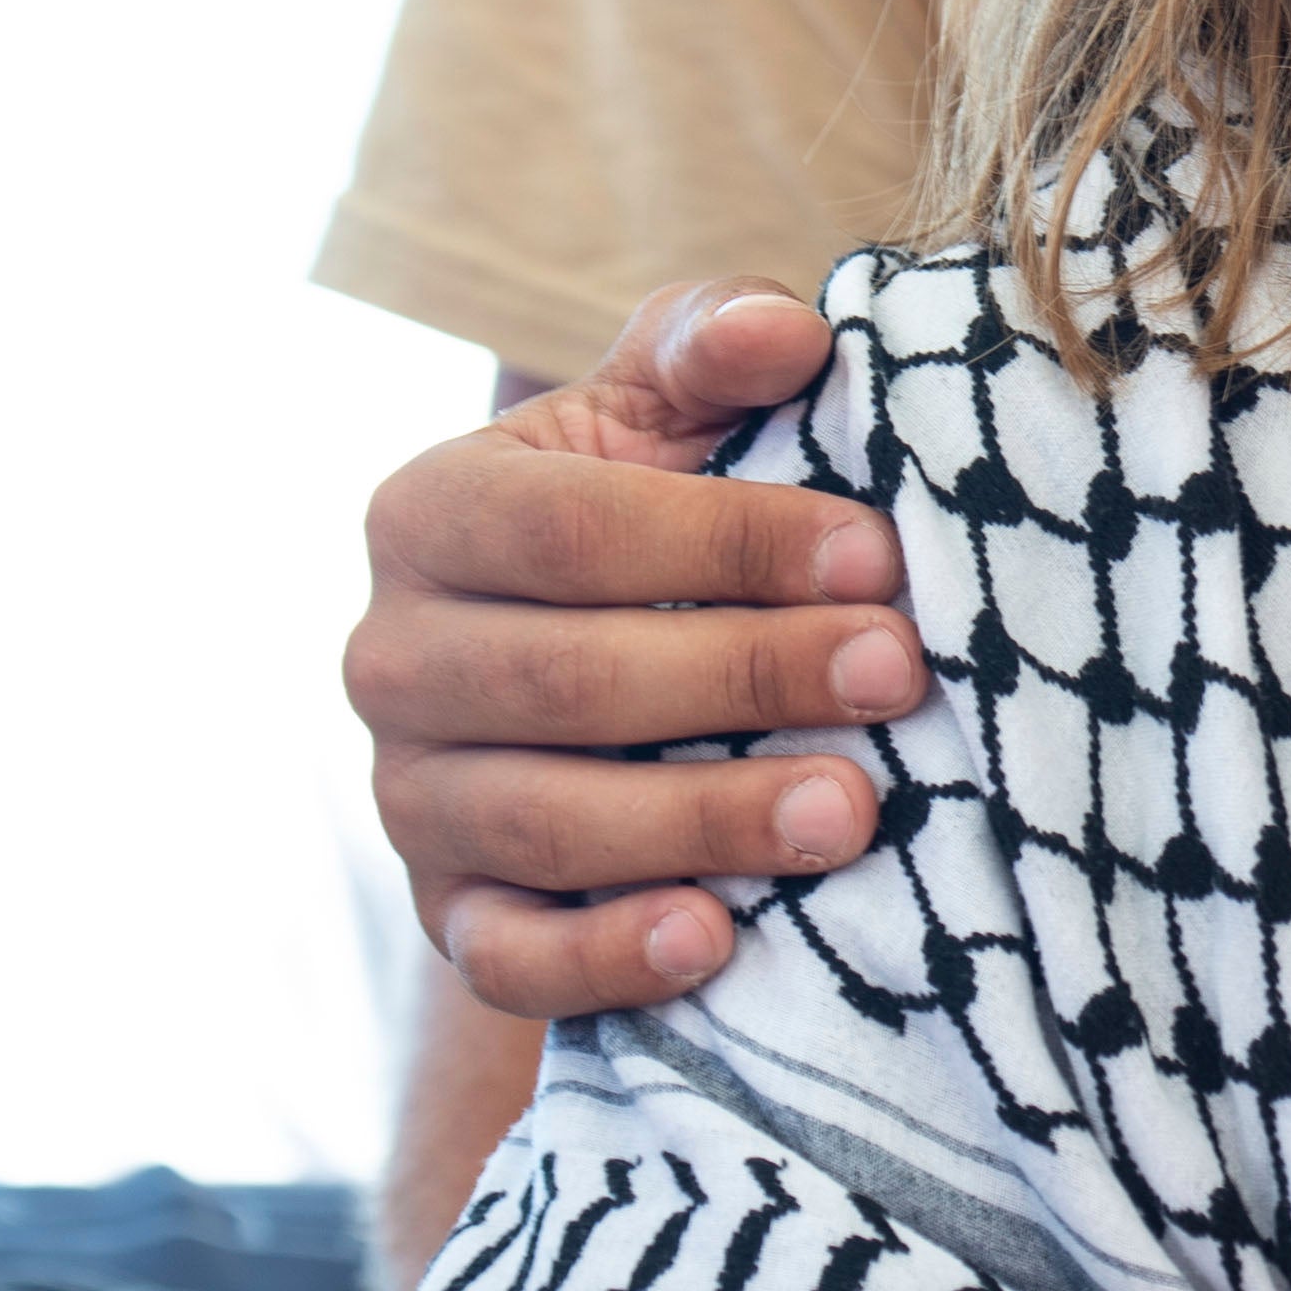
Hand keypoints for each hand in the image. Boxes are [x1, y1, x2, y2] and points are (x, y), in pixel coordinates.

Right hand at [350, 277, 924, 1018]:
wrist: (590, 648)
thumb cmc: (648, 508)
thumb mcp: (662, 411)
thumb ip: (709, 350)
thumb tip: (784, 332)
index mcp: (431, 513)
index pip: (573, 532)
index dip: (732, 541)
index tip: (880, 551)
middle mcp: (392, 659)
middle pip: (567, 680)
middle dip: (746, 675)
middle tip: (898, 674)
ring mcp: (412, 799)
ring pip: (549, 822)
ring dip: (708, 820)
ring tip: (853, 812)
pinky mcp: (451, 917)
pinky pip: (510, 958)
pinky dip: (608, 958)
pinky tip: (717, 940)